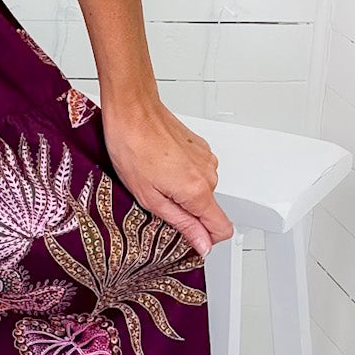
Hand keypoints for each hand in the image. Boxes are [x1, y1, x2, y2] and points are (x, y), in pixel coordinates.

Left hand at [99, 100, 234, 259]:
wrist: (132, 109)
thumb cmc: (132, 146)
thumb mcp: (149, 197)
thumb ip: (182, 224)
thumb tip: (202, 245)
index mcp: (197, 190)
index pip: (223, 229)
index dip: (205, 239)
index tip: (187, 239)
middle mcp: (209, 174)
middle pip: (208, 210)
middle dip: (185, 210)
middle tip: (155, 197)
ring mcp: (207, 158)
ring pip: (201, 190)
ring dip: (181, 190)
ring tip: (154, 177)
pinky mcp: (201, 147)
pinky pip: (197, 172)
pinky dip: (181, 174)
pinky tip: (159, 164)